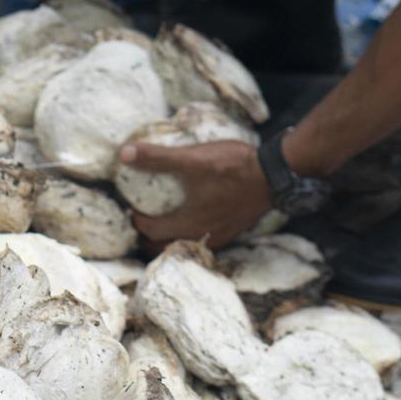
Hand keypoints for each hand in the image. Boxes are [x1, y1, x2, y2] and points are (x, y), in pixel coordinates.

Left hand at [118, 140, 271, 248]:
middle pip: (165, 245)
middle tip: (141, 219)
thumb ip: (158, 158)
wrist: (276, 174)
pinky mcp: (233, 230)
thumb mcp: (192, 159)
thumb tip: (124, 154)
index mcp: (189, 224)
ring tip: (161, 220)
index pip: (151, 231)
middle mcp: (204, 236)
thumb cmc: (234, 168)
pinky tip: (191, 217)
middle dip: (149, 236)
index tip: (131, 207)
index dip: (137, 221)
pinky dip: (190, 233)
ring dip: (169, 237)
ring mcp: (221, 236)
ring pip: (185, 244)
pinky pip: (204, 239)